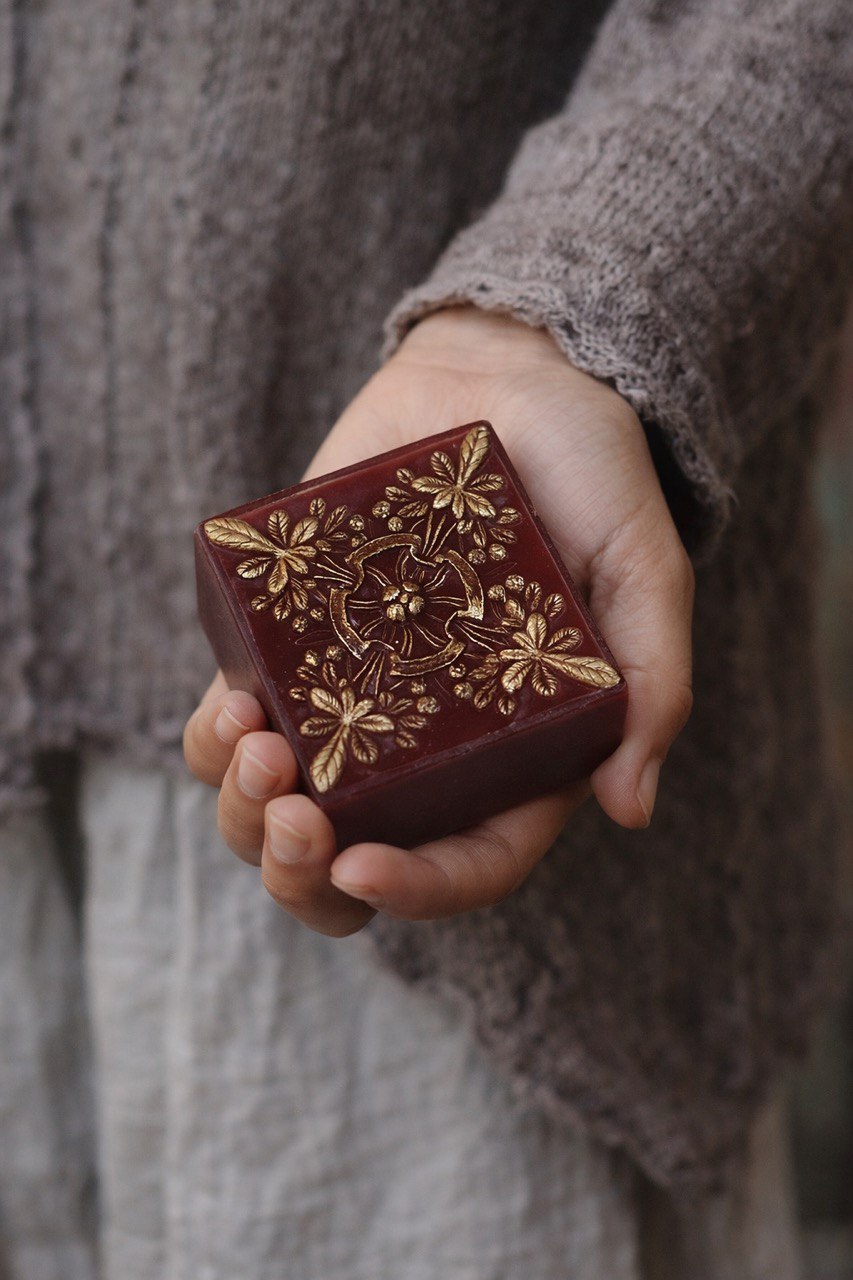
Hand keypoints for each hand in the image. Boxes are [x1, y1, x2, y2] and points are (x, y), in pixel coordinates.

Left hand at [183, 307, 693, 935]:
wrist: (506, 383)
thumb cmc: (594, 478)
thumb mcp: (646, 573)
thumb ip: (653, 685)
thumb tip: (630, 809)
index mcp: (513, 756)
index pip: (467, 862)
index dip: (416, 890)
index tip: (363, 866)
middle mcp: (427, 746)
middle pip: (348, 862)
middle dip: (302, 871)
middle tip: (294, 815)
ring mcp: (354, 698)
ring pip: (274, 808)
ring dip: (243, 811)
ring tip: (254, 741)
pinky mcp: (295, 642)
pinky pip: (233, 720)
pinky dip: (213, 736)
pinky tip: (231, 702)